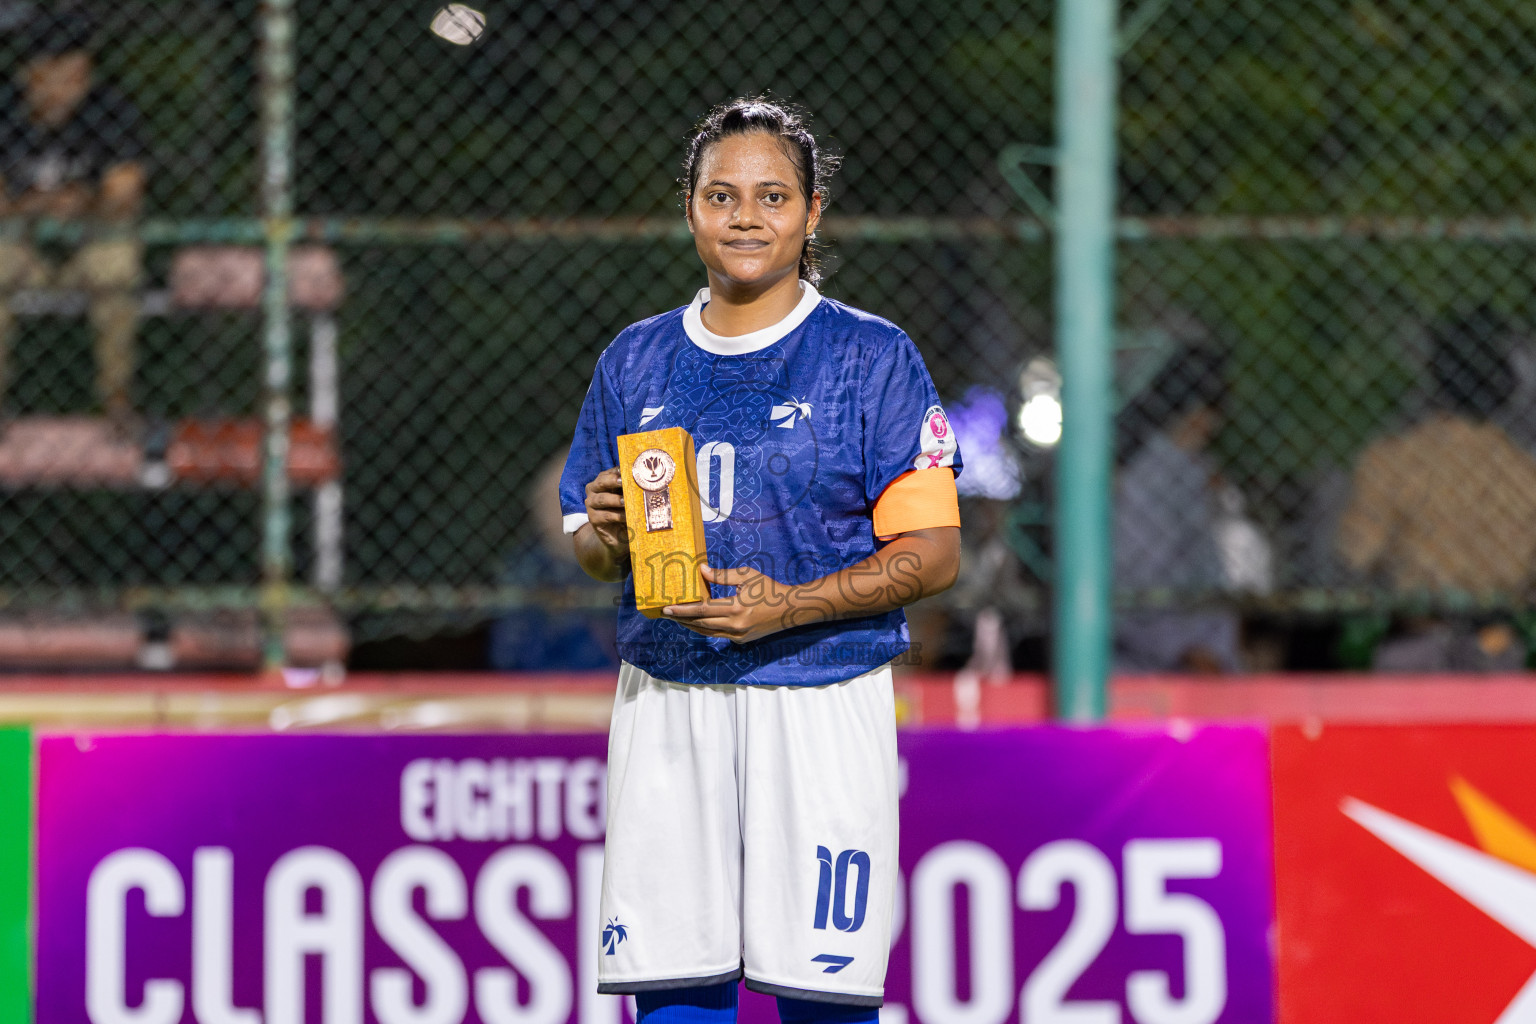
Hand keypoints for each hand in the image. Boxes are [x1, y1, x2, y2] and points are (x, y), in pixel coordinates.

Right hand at [583, 467, 628, 560]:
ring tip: (626, 502)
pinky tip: (626, 517)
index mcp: (604, 480)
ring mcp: (591, 504)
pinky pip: (605, 516)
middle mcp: (594, 490)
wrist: (617, 536)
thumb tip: (648, 479)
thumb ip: (633, 488)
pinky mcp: (593, 519)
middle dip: (613, 480)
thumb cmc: (626, 511)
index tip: (630, 469)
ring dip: (615, 500)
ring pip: (602, 499)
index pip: (610, 472)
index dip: (619, 470)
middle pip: (601, 481)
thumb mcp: (629, 498)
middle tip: (623, 481)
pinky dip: (617, 516)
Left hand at [662, 565, 815, 642]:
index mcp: (736, 608)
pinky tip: (696, 622)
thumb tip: (702, 571)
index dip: (682, 610)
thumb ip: (723, 575)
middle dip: (681, 619)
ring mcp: (738, 636)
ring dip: (690, 626)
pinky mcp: (741, 640)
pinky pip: (717, 634)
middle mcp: (735, 626)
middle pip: (700, 624)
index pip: (702, 610)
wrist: (791, 609)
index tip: (667, 608)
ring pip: (707, 632)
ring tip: (675, 618)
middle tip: (664, 613)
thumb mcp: (748, 575)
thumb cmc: (769, 589)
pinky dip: (704, 629)